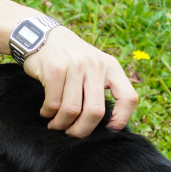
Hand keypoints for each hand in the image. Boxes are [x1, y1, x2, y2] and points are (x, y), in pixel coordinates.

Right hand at [22, 27, 137, 136]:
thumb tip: (103, 125)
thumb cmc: (70, 59)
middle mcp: (96, 65)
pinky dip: (48, 113)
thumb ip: (101, 88)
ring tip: (55, 124)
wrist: (42, 36)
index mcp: (111, 67)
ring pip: (72, 110)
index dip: (121, 120)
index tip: (107, 130)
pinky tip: (46, 112)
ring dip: (61, 124)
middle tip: (72, 134)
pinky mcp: (54, 69)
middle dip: (82, 130)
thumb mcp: (94, 66)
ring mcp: (75, 66)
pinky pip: (53, 103)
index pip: (128, 98)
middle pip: (95, 111)